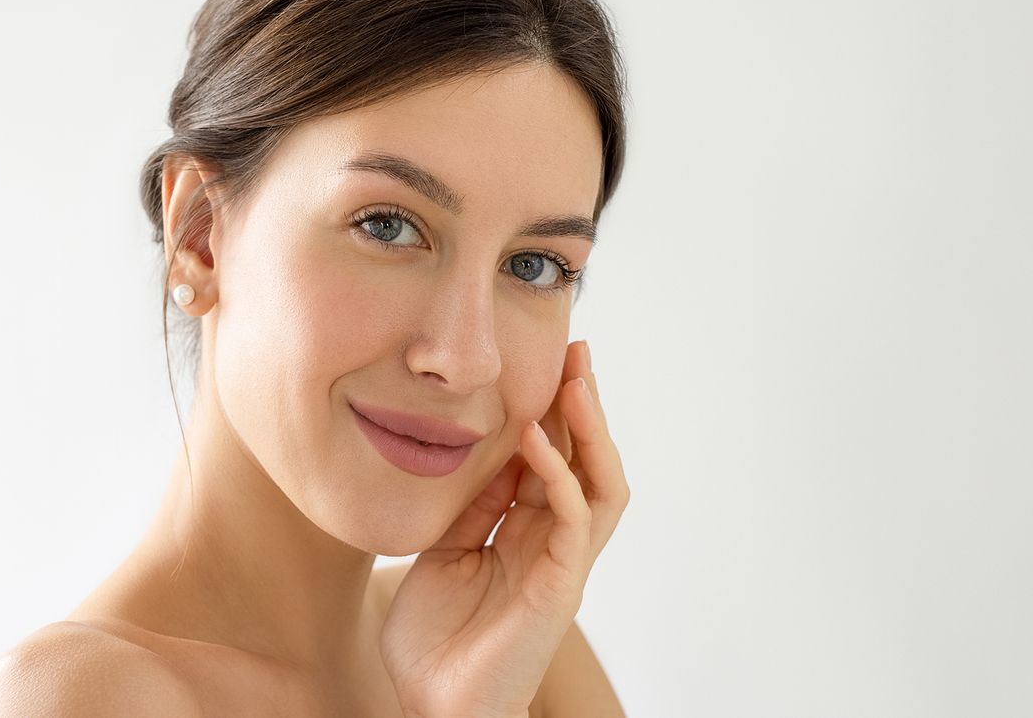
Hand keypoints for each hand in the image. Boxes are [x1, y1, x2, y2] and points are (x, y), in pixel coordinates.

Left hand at [379, 339, 629, 717]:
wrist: (432, 704)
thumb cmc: (435, 638)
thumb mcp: (441, 549)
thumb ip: (468, 505)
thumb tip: (482, 449)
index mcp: (525, 531)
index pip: (552, 458)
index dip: (551, 411)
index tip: (544, 359)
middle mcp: (552, 542)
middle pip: (586, 461)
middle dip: (583, 405)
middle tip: (576, 350)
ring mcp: (561, 564)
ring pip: (600, 484)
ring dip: (591, 430)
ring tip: (574, 381)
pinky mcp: (560, 587)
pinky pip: (574, 521)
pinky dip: (560, 476)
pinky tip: (535, 441)